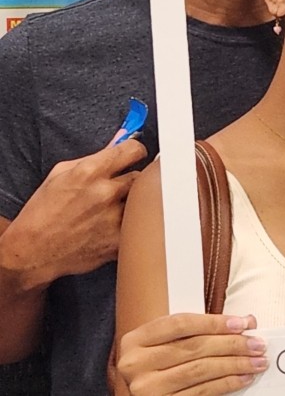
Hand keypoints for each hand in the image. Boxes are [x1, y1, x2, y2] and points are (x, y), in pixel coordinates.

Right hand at [0, 137, 146, 288]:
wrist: (31, 252)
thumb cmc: (41, 213)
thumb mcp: (60, 174)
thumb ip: (93, 157)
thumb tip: (119, 143)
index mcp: (89, 172)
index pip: (133, 150)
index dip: (136, 151)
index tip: (135, 155)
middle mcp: (105, 192)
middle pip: (141, 175)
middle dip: (132, 179)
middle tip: (120, 187)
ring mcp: (113, 218)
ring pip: (141, 201)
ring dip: (132, 202)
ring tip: (113, 209)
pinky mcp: (117, 240)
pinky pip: (136, 225)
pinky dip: (128, 224)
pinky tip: (111, 226)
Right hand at [117, 314, 266, 395]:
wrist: (139, 392)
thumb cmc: (157, 359)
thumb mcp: (165, 341)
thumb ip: (198, 329)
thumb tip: (244, 322)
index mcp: (137, 340)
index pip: (182, 324)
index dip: (215, 322)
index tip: (243, 323)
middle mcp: (137, 365)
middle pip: (195, 348)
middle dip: (232, 344)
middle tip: (258, 343)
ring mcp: (147, 390)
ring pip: (200, 371)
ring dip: (234, 365)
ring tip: (257, 361)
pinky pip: (201, 393)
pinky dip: (226, 384)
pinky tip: (242, 378)